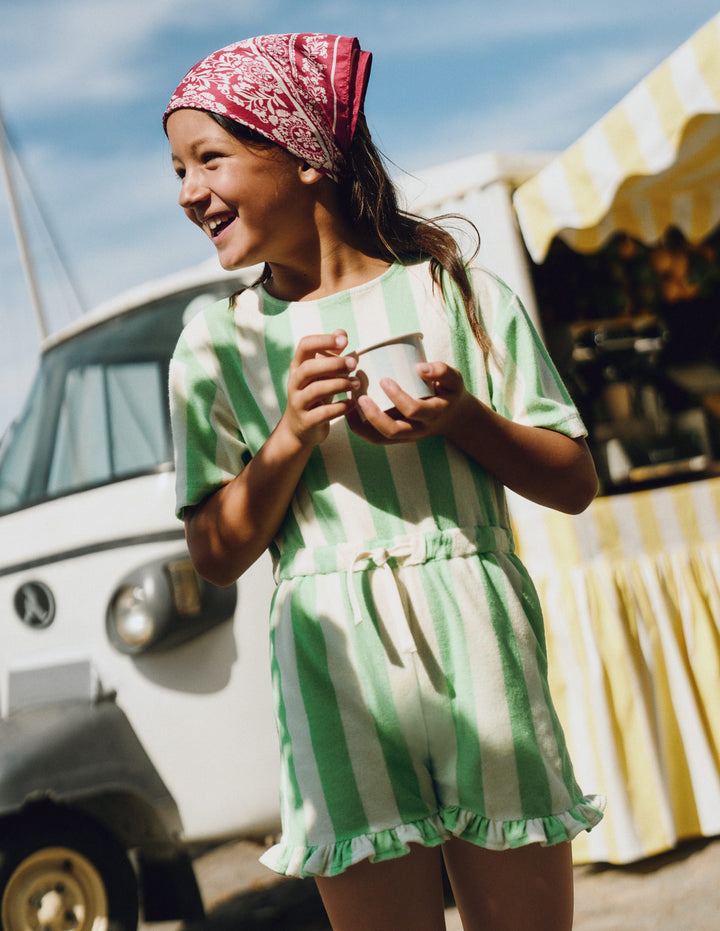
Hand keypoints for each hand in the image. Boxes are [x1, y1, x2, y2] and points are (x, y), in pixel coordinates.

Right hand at [280, 329, 358, 448]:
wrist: (299, 430)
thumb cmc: (314, 396)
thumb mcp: (320, 374)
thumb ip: (331, 354)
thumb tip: (342, 332)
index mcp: (298, 367)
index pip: (305, 346)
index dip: (324, 340)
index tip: (344, 340)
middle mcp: (295, 383)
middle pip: (309, 368)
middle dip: (333, 364)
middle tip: (354, 364)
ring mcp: (298, 403)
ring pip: (316, 390)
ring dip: (339, 384)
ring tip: (357, 384)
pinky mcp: (306, 421)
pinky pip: (323, 413)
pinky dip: (340, 407)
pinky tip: (352, 403)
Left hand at [345, 361, 467, 443]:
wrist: (454, 417)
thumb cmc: (449, 392)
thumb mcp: (454, 379)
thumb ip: (441, 370)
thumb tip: (419, 367)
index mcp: (433, 414)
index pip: (414, 410)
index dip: (397, 397)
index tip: (384, 380)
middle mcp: (419, 430)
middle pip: (393, 431)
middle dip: (374, 415)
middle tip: (360, 397)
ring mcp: (407, 436)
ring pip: (380, 438)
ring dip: (361, 425)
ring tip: (349, 405)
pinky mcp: (397, 438)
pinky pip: (375, 439)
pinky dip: (360, 428)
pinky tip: (349, 412)